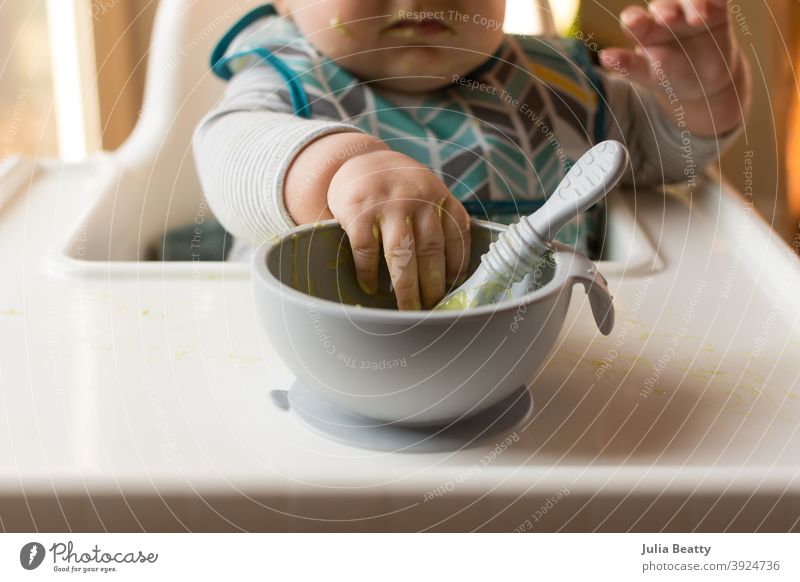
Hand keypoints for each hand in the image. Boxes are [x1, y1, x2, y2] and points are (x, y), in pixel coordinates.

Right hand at [327, 149, 470, 309]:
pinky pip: (367, 249)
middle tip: (430, 309)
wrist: (361, 159)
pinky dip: (369, 272)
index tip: (453, 290)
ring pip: (401, 254)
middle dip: (432, 286)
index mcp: (440, 196)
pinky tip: (371, 287)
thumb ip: (440, 221)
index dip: (457, 267)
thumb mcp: (427, 192)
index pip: (457, 235)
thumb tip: (452, 275)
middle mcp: (418, 198)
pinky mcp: (359, 210)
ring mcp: (388, 204)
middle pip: (430, 251)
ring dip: (406, 287)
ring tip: (407, 308)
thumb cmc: (399, 188)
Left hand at [600, 0, 749, 135]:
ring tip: (698, 19)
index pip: (634, 18)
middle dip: (665, 9)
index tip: (634, 24)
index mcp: (643, 30)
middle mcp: (664, 14)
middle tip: (667, 19)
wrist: (705, 80)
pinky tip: (717, 4)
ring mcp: (689, 9)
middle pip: (662, 5)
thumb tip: (605, 57)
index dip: (633, 19)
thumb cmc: (669, 76)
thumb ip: (628, 65)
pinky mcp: (716, 7)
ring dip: (693, 3)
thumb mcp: (648, 75)